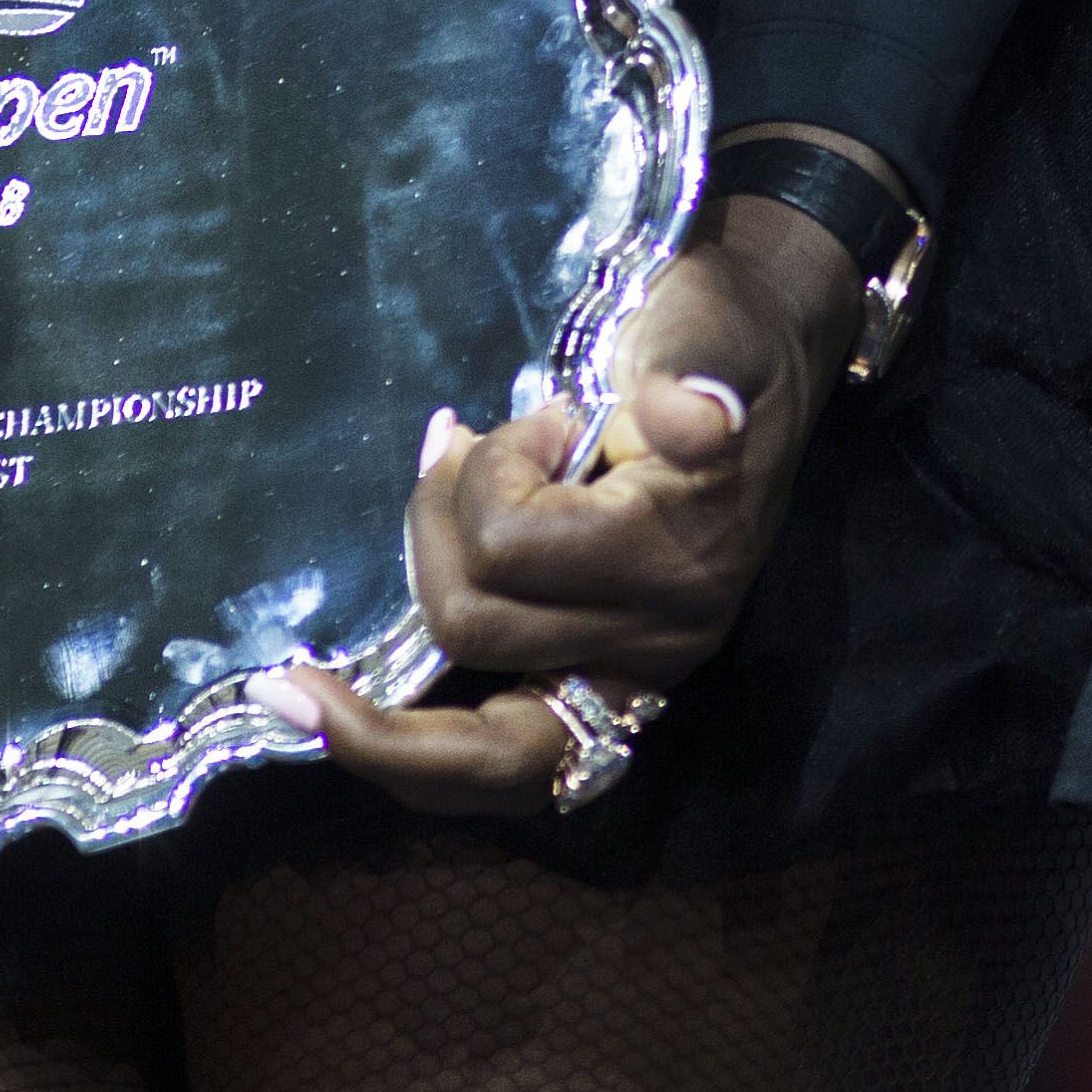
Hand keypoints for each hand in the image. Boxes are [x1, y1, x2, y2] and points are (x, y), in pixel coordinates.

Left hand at [298, 212, 854, 811]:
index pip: (511, 549)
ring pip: (471, 735)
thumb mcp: (708, 327)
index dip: (488, 472)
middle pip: (473, 630)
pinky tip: (333, 712)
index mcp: (677, 555)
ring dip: (420, 617)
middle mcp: (658, 642)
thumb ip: (696, 370)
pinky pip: (495, 764)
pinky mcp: (600, 690)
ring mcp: (629, 679)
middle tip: (453, 454)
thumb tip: (691, 414)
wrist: (758, 368)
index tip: (537, 413)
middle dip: (432, 533)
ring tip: (433, 516)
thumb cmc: (718, 339)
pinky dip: (412, 747)